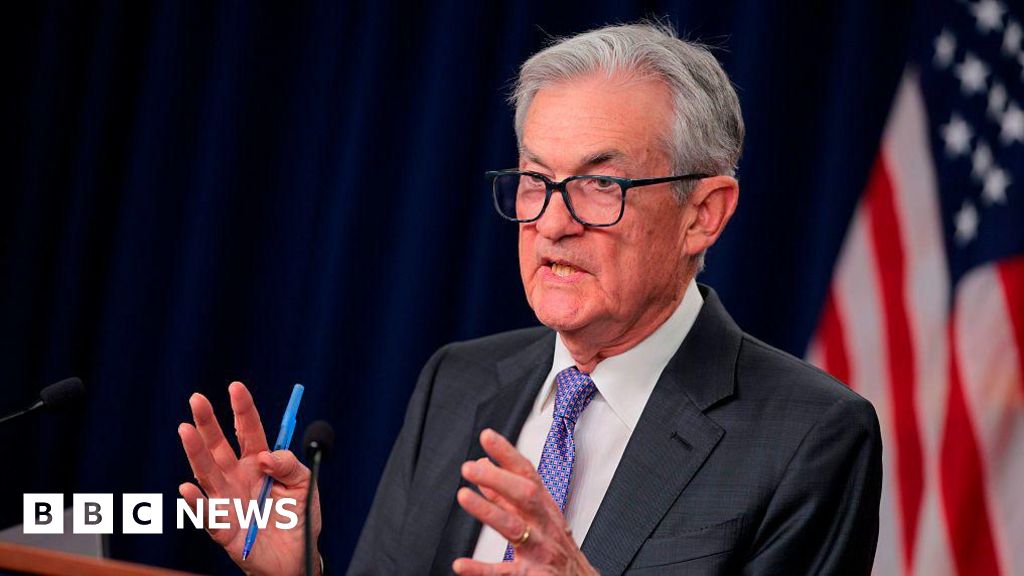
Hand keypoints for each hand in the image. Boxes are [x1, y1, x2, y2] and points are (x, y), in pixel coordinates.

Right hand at [177, 381, 320, 575]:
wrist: (297, 558)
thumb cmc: (300, 517)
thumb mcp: (305, 483)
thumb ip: (289, 464)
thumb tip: (265, 456)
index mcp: (259, 462)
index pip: (248, 430)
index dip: (242, 409)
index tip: (235, 386)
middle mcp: (238, 477)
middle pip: (219, 445)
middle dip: (208, 422)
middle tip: (196, 398)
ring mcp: (227, 500)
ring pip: (206, 472)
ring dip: (195, 452)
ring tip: (185, 429)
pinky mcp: (223, 527)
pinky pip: (206, 513)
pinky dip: (195, 502)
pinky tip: (187, 486)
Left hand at [453, 428, 597, 575]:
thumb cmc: (556, 548)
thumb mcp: (537, 517)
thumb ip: (505, 494)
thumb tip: (484, 465)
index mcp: (544, 507)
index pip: (527, 474)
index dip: (508, 454)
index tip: (487, 437)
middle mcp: (543, 524)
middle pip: (525, 495)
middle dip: (498, 478)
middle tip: (470, 468)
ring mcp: (539, 550)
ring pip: (514, 528)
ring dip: (488, 511)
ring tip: (464, 497)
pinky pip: (505, 573)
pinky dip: (481, 569)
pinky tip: (461, 564)